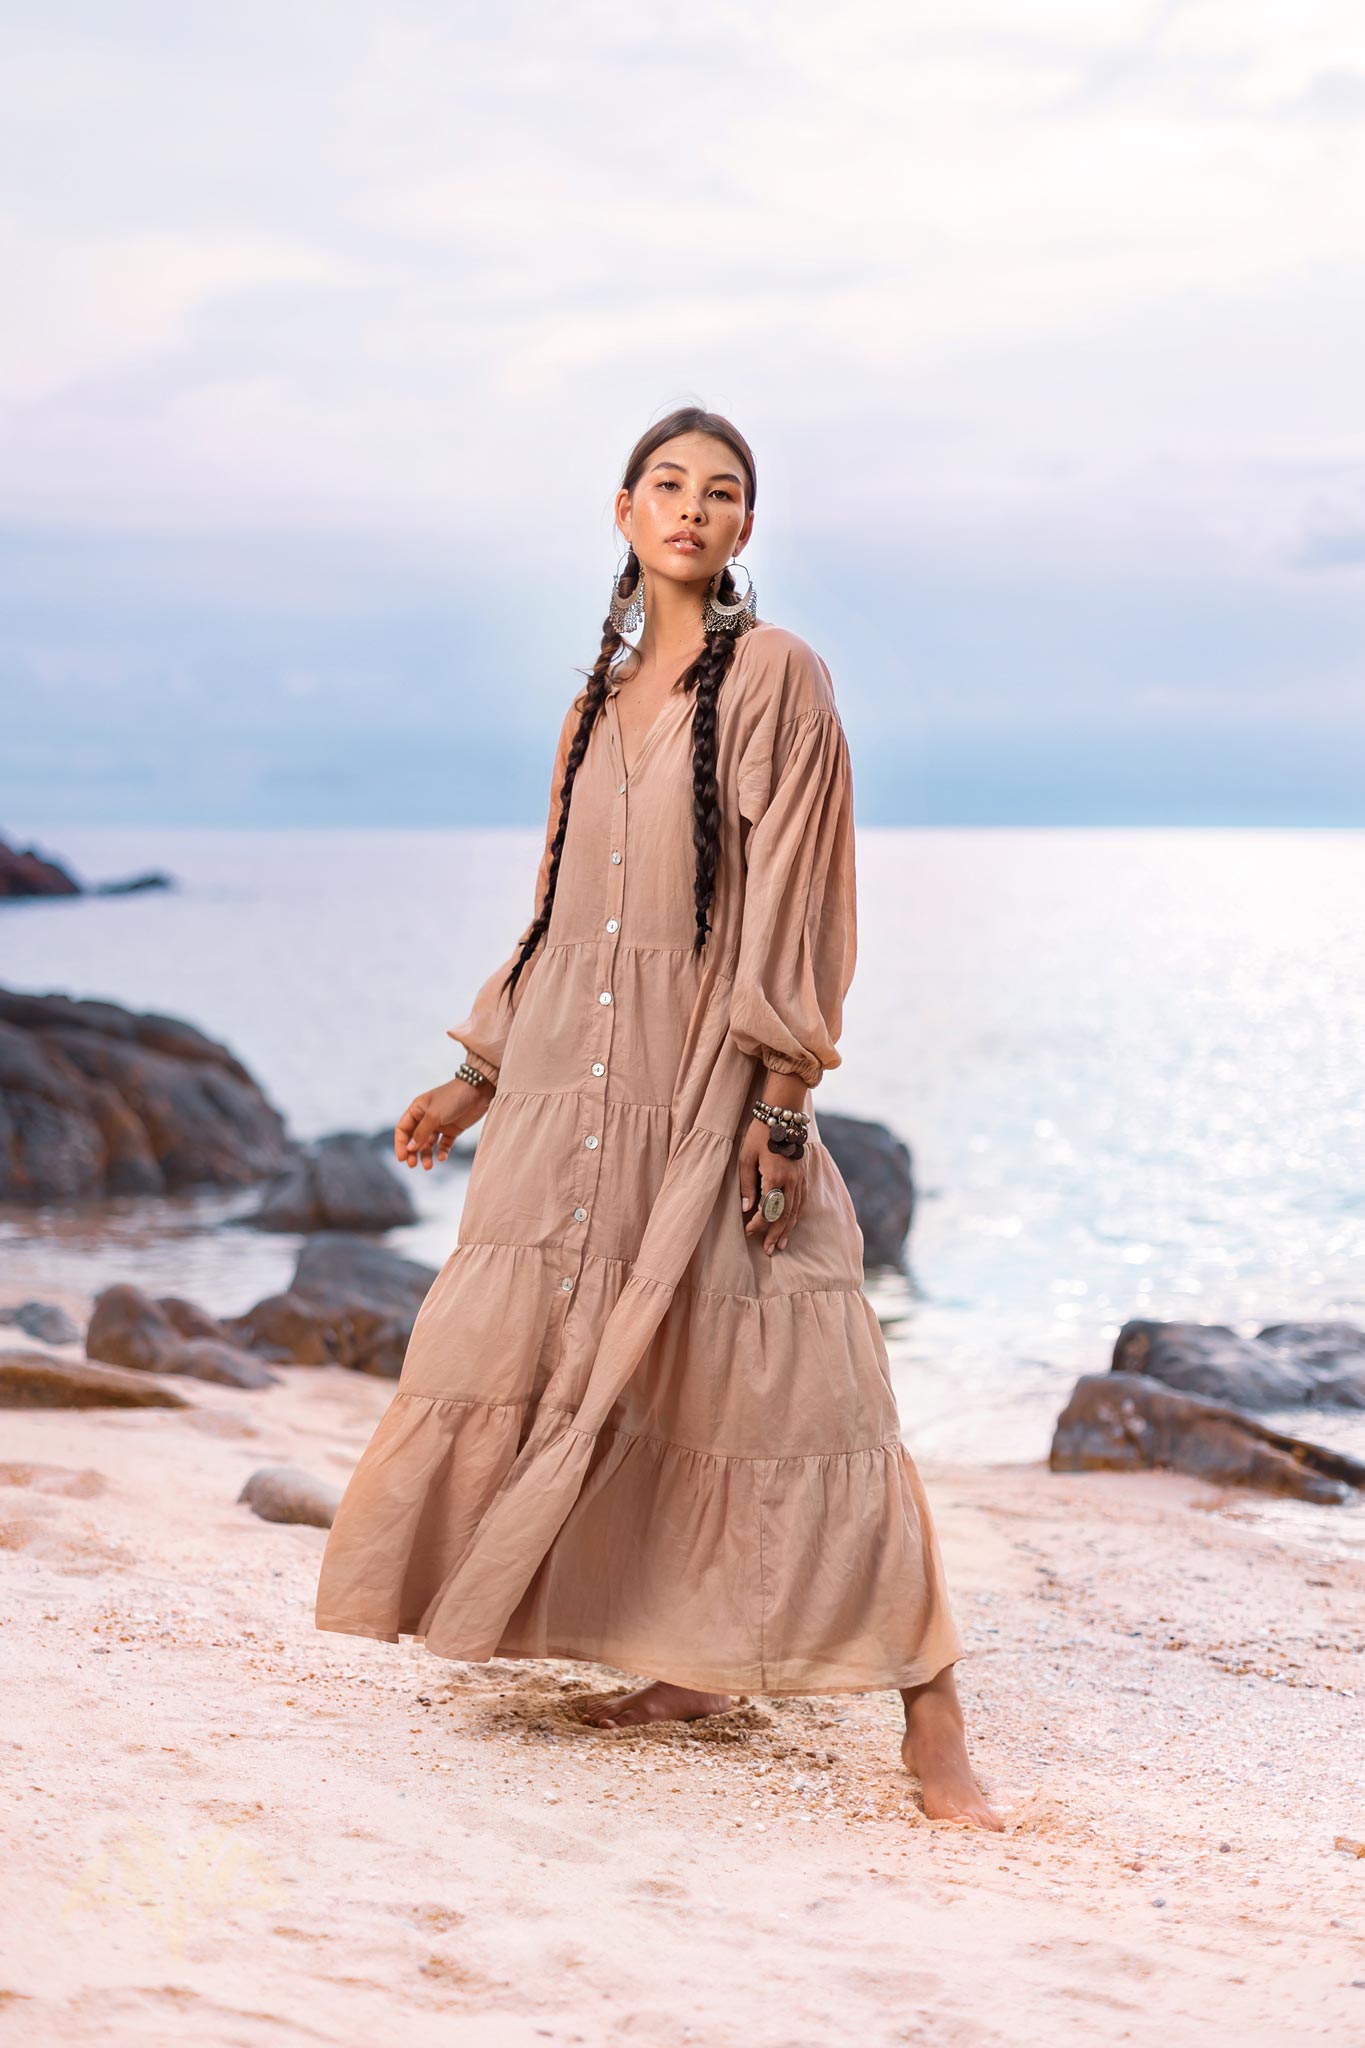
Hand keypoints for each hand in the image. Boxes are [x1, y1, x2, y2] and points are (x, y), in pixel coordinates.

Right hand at [395, 1077, 492, 1171]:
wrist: (479, 1091)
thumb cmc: (453, 1098)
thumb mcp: (433, 1115)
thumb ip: (421, 1133)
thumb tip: (410, 1148)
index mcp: (417, 1109)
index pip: (403, 1129)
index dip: (400, 1144)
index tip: (402, 1158)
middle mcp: (426, 1117)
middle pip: (414, 1138)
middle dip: (413, 1152)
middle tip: (413, 1165)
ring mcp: (440, 1124)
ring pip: (428, 1144)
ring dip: (426, 1155)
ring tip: (428, 1166)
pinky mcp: (453, 1129)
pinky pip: (444, 1144)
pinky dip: (442, 1152)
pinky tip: (442, 1157)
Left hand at [739, 1116, 806, 1255]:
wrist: (782, 1115)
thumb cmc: (759, 1135)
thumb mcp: (746, 1158)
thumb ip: (747, 1185)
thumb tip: (746, 1209)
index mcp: (775, 1176)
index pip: (768, 1209)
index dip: (758, 1223)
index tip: (748, 1231)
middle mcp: (791, 1180)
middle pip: (785, 1215)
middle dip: (775, 1234)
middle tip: (768, 1250)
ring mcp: (800, 1178)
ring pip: (796, 1210)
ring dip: (788, 1229)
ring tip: (781, 1245)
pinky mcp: (804, 1175)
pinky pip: (802, 1201)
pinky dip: (796, 1215)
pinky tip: (791, 1224)